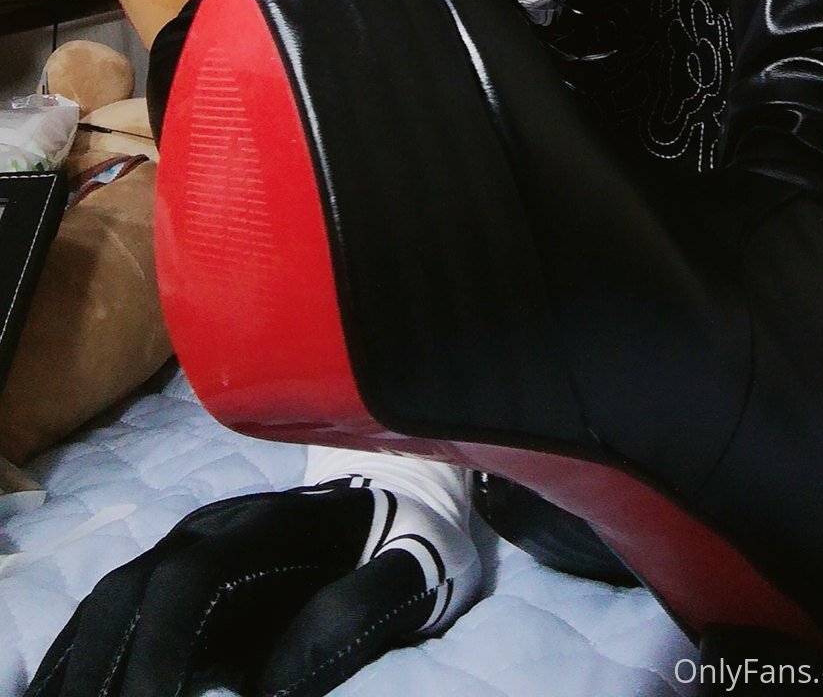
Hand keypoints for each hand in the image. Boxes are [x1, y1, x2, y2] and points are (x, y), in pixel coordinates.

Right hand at [27, 476, 480, 695]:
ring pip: (109, 605)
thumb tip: (277, 687)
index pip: (183, 585)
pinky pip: (114, 612)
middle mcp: (209, 529)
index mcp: (260, 523)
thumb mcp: (411, 569)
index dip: (157, 651)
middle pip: (129, 596)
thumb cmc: (412, 538)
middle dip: (103, 671)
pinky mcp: (182, 575)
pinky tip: (62, 692)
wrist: (411, 492)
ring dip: (83, 667)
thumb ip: (354, 615)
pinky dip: (81, 655)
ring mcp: (189, 549)